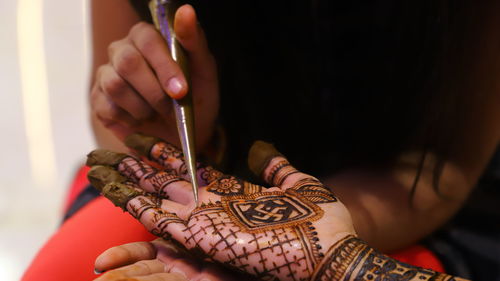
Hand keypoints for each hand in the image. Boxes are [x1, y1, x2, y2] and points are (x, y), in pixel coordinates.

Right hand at [87, 134, 465, 280]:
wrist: (334, 255)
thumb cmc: (323, 223)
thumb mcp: (299, 185)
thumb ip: (276, 166)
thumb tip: (261, 147)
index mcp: (232, 196)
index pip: (188, 173)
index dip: (164, 157)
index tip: (142, 140)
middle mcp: (212, 212)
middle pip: (163, 187)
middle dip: (133, 171)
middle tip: (103, 153)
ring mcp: (206, 227)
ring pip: (155, 206)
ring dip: (126, 190)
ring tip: (98, 171)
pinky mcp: (205, 241)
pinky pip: (162, 227)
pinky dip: (136, 215)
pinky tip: (114, 199)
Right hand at [90, 4, 218, 149]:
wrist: (183, 135)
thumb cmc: (195, 98)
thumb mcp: (203, 70)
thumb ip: (194, 40)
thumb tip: (186, 10)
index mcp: (146, 37)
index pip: (147, 40)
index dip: (164, 67)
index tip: (181, 91)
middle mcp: (122, 50)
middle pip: (127, 62)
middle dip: (154, 91)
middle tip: (171, 107)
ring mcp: (106, 74)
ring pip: (116, 85)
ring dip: (144, 107)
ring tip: (158, 113)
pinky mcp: (98, 99)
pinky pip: (108, 107)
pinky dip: (131, 119)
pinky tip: (142, 119)